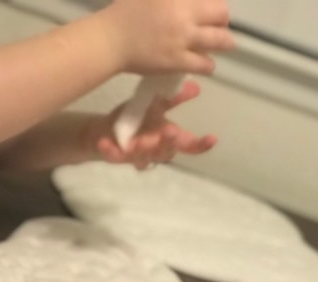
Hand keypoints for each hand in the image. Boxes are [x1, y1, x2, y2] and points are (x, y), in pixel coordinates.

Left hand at [92, 80, 216, 169]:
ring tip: (140, 141)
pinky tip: (106, 144)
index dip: (200, 144)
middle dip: (168, 143)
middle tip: (169, 131)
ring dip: (143, 149)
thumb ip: (174, 99)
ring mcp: (136, 156)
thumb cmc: (135, 120)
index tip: (212, 138)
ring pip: (144, 158)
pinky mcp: (116, 157)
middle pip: (167, 152)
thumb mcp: (156, 105)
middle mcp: (154, 150)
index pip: (188, 145)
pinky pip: (115, 157)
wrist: (104, 130)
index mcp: (166, 138)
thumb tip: (197, 87)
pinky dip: (111, 151)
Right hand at [102, 0, 233, 74]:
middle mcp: (185, 14)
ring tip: (225, 44)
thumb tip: (184, 2)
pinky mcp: (178, 61)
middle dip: (223, 19)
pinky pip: (204, 64)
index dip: (214, 3)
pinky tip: (207, 64)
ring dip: (225, 42)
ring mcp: (183, 39)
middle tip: (221, 25)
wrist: (111, 39)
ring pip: (218, 40)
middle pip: (220, 14)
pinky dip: (209, 64)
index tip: (212, 8)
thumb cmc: (125, 11)